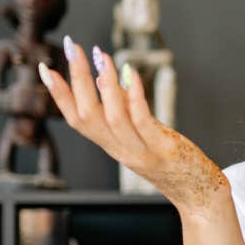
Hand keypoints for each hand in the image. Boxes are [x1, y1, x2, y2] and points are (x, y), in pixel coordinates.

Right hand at [38, 36, 228, 217]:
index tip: (46, 68)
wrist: (199, 195)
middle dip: (77, 80)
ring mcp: (140, 151)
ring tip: (101, 56)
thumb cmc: (173, 163)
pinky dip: (133, 96)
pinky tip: (131, 74)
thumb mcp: (142, 137)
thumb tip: (106, 79)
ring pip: (111, 117)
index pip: (76, 121)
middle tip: (73, 49)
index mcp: (113, 147)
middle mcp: (121, 150)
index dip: (59, 96)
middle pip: (87, 115)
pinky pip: (142, 120)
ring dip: (103, 84)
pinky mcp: (162, 148)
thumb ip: (125, 112)